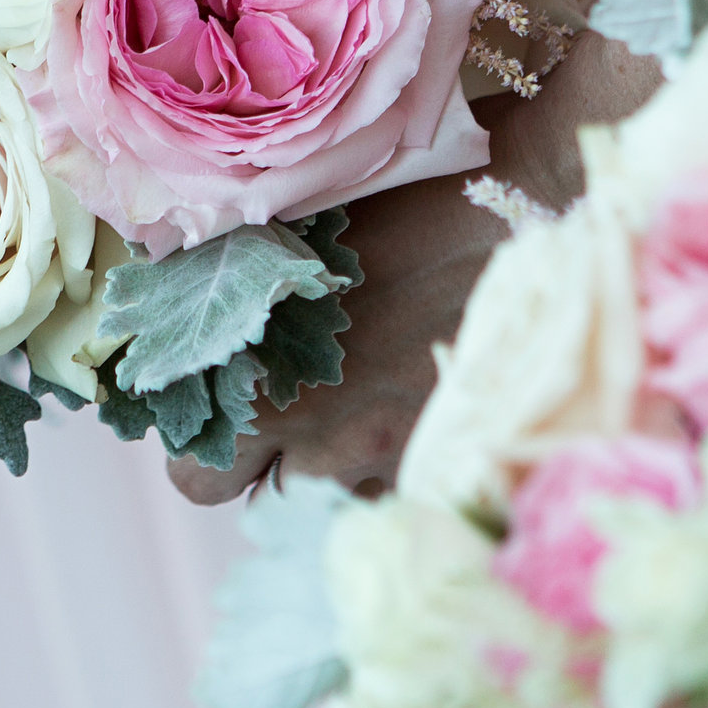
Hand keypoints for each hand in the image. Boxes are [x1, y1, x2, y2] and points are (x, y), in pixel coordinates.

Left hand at [163, 34, 642, 506]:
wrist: (525, 210)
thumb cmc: (403, 209)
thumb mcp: (293, 245)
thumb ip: (235, 301)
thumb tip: (182, 315)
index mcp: (264, 391)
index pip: (195, 479)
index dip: (207, 444)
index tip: (227, 402)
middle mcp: (322, 445)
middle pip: (264, 498)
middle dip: (269, 459)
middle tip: (295, 400)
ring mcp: (393, 461)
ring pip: (335, 491)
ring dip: (339, 455)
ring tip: (369, 386)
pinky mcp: (454, 461)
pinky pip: (403, 483)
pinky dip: (400, 455)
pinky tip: (417, 398)